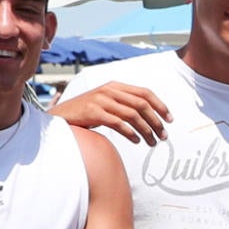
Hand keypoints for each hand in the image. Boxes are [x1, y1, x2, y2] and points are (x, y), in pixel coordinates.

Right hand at [50, 81, 171, 145]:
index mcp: (115, 86)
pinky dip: (130, 133)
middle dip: (156, 121)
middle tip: (163, 136)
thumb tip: (148, 116)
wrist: (59, 116)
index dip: (160, 105)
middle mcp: (109, 90)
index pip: (145, 92)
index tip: (170, 119)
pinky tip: (136, 141)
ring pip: (132, 115)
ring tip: (152, 142)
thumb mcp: (105, 103)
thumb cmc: (85, 112)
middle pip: (142, 105)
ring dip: (146, 130)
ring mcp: (100, 100)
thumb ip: (124, 104)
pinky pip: (118, 123)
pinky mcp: (93, 112)